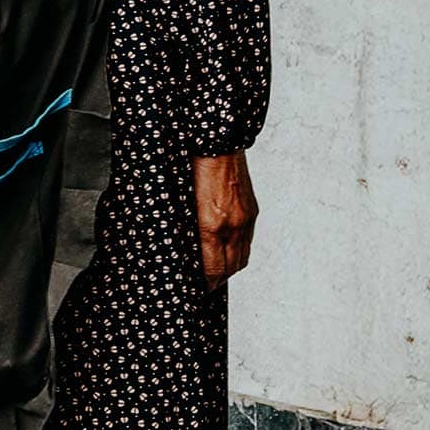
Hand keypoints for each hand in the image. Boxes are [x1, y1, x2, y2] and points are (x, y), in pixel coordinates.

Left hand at [192, 150, 257, 289]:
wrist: (216, 140)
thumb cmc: (191, 165)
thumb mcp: (178, 200)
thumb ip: (184, 228)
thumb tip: (183, 245)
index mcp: (212, 224)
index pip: (213, 270)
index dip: (205, 284)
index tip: (197, 288)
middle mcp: (233, 224)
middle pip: (231, 268)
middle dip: (218, 280)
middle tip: (205, 285)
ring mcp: (245, 217)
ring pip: (242, 256)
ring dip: (230, 268)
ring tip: (216, 271)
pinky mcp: (251, 208)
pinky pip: (247, 239)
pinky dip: (237, 249)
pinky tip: (227, 248)